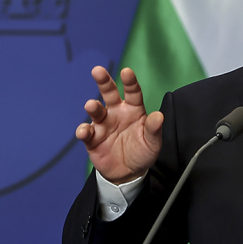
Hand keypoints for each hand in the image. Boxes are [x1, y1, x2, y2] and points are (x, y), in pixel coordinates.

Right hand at [75, 66, 162, 183]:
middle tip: (98, 71)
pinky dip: (83, 131)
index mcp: (133, 110)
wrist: (128, 172)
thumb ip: (154, 129)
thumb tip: (159, 116)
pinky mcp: (92, 139)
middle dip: (104, 82)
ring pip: (96, 111)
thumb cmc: (142, 152)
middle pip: (109, 94)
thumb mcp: (153, 142)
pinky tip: (85, 132)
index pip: (132, 93)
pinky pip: (86, 132)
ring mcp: (103, 125)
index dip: (130, 82)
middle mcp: (116, 113)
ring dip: (93, 107)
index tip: (127, 72)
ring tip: (92, 106)